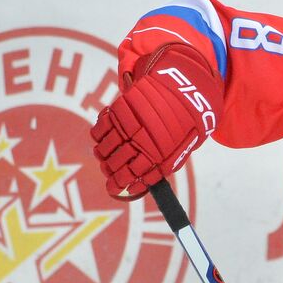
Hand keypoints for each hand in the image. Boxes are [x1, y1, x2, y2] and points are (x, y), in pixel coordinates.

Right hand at [90, 43, 222, 199]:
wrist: (184, 93)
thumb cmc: (182, 128)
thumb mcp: (176, 153)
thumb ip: (157, 169)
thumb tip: (136, 185)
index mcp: (157, 155)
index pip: (132, 175)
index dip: (119, 184)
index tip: (113, 188)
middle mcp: (142, 140)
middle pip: (116, 163)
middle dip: (109, 171)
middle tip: (107, 172)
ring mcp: (130, 124)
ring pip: (106, 146)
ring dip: (101, 154)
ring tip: (103, 156)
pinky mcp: (121, 108)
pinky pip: (102, 126)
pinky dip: (98, 135)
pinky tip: (100, 139)